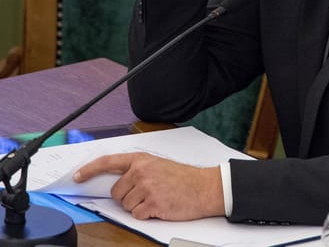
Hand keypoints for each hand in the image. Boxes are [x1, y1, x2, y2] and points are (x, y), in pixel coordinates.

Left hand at [73, 152, 224, 219]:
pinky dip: (146, 215)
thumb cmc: (183, 178)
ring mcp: (146, 187)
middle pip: (116, 192)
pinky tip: (160, 207)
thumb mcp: (158, 165)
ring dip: (138, 207)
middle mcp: (141, 171)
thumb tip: (117, 183)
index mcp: (142, 160)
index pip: (108, 162)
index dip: (90, 170)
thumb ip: (138, 170)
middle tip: (147, 193)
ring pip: (125, 206)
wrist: (205, 187)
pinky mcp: (152, 203)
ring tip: (157, 198)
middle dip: (128, 197)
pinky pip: (136, 215)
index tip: (77, 177)